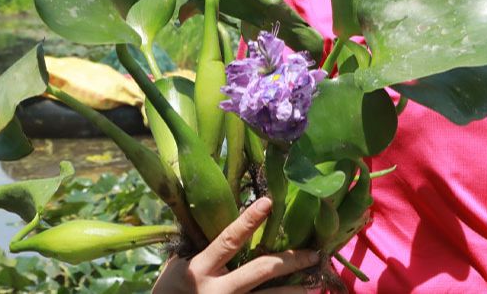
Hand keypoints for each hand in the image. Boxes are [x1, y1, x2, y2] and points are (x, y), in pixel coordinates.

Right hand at [153, 198, 318, 293]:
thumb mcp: (179, 267)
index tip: (270, 201)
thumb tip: (224, 216)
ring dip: (296, 290)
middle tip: (314, 252)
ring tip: (317, 280)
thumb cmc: (170, 292)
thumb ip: (202, 247)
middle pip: (261, 271)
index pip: (228, 240)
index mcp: (200, 269)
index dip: (249, 221)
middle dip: (291, 260)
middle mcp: (217, 290)